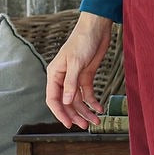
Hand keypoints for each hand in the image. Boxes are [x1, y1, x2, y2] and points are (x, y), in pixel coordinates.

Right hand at [46, 12, 114, 128]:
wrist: (97, 28)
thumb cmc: (82, 41)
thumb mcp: (76, 63)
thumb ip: (71, 83)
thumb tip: (67, 102)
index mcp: (54, 74)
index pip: (53, 99)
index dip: (60, 113)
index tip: (69, 124)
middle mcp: (62, 78)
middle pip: (66, 103)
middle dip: (75, 115)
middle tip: (85, 125)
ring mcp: (74, 78)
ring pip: (77, 101)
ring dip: (86, 111)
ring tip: (96, 121)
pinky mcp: (86, 76)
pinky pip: (87, 94)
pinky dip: (93, 102)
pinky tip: (100, 108)